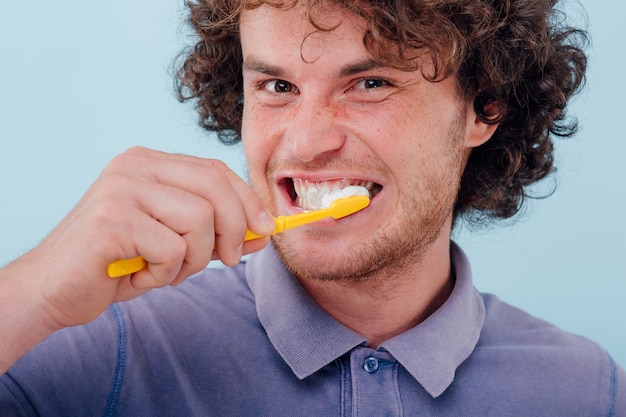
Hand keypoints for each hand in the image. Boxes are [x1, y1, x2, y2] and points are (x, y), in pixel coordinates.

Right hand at [0, 147, 273, 367]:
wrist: (53, 289)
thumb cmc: (118, 264)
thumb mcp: (177, 243)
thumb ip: (217, 231)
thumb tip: (264, 231)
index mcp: (150, 162)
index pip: (217, 171)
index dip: (248, 202)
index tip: (264, 231)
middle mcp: (135, 165)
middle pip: (215, 187)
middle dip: (235, 229)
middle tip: (226, 260)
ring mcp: (121, 188)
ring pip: (200, 220)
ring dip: (195, 259)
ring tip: (166, 270)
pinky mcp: (112, 220)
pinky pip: (172, 249)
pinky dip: (167, 273)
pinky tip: (142, 276)